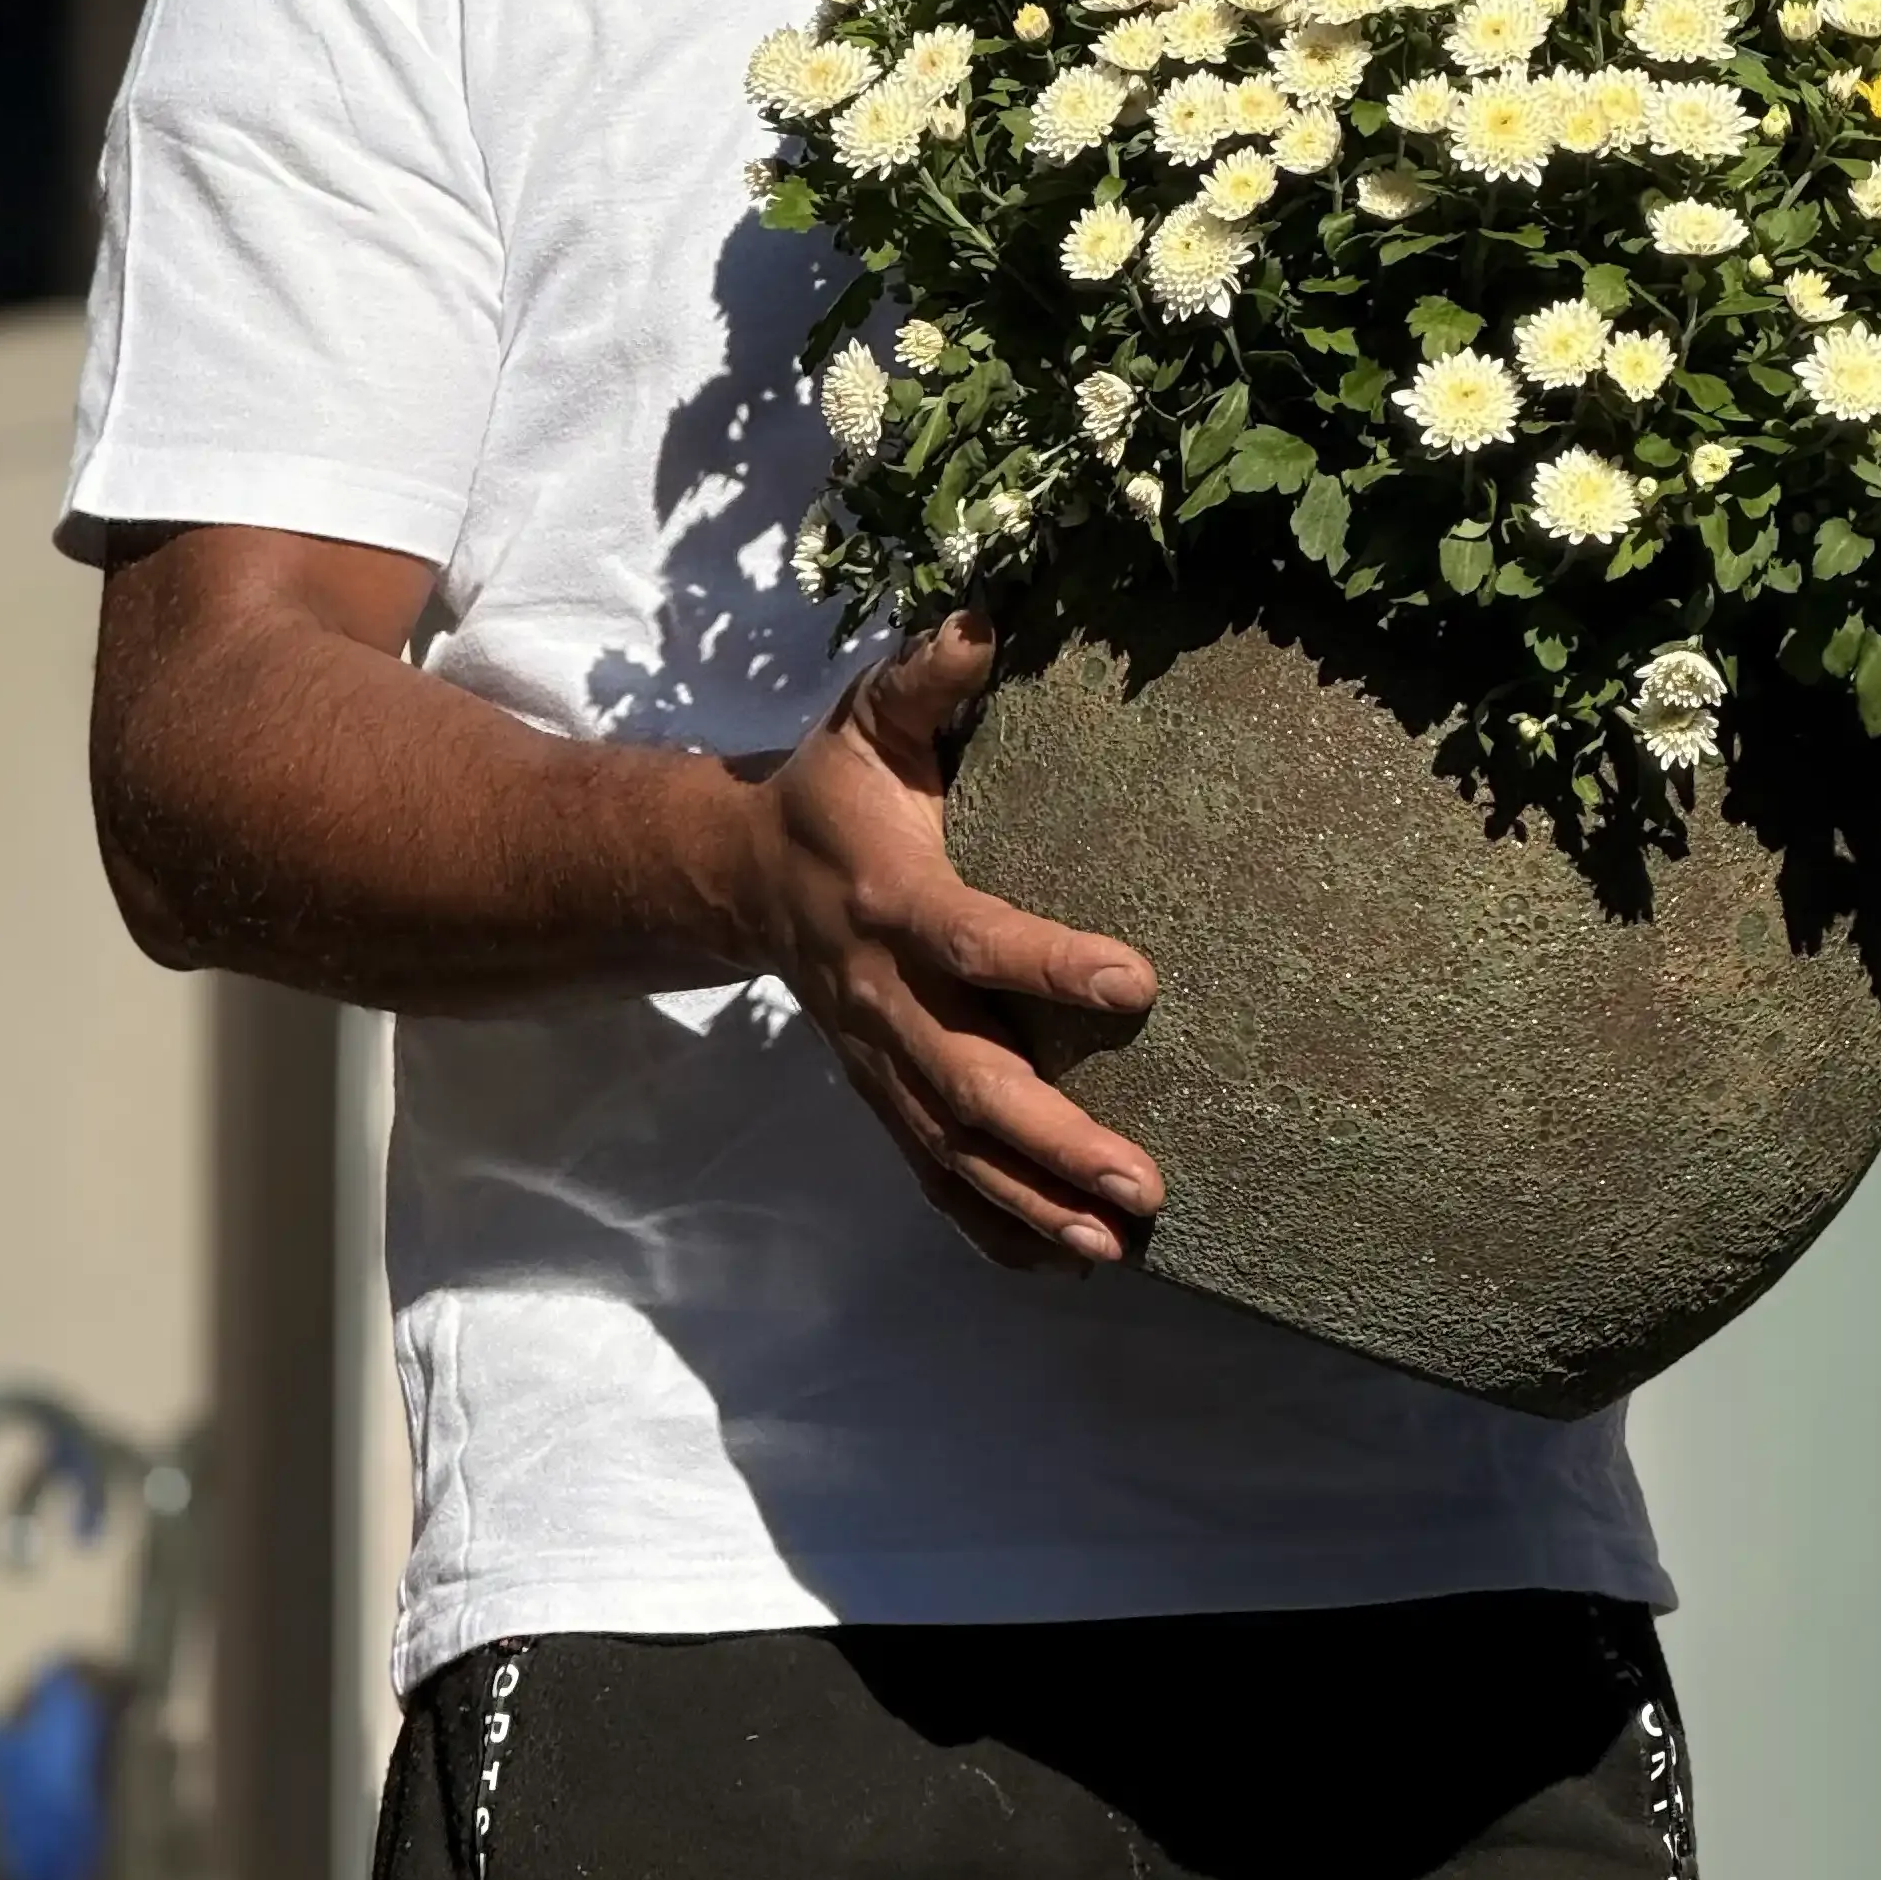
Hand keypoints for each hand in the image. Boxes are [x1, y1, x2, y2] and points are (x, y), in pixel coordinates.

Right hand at [753, 609, 1164, 1270]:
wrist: (736, 874)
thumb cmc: (834, 789)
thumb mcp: (872, 718)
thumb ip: (929, 678)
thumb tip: (986, 617)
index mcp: (892, 901)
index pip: (974, 941)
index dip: (1048, 964)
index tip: (1138, 981)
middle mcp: (882, 999)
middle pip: (967, 1083)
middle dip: (1054, 1139)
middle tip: (1144, 1182)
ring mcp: (878, 1061)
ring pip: (952, 1150)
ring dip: (1033, 1202)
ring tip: (1116, 1247)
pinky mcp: (882, 1094)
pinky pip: (933, 1174)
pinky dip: (989, 1225)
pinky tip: (1058, 1263)